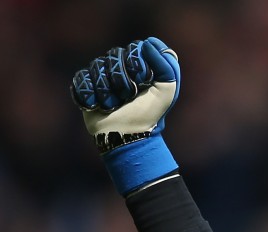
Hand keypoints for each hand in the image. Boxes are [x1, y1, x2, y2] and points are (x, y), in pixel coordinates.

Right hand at [71, 37, 180, 194]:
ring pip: (96, 66)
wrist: (127, 136)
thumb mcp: (167, 91)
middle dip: (121, 81)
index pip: (133, 48)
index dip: (136, 65)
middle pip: (113, 56)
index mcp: (140, 65)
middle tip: (128, 97)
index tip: (142, 82)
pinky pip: (81, 78)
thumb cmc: (150, 115)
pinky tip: (98, 105)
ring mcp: (102, 76)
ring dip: (106, 90)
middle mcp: (120, 66)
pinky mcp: (86, 86)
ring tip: (114, 105)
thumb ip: (167, 66)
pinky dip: (90, 94)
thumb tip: (148, 42)